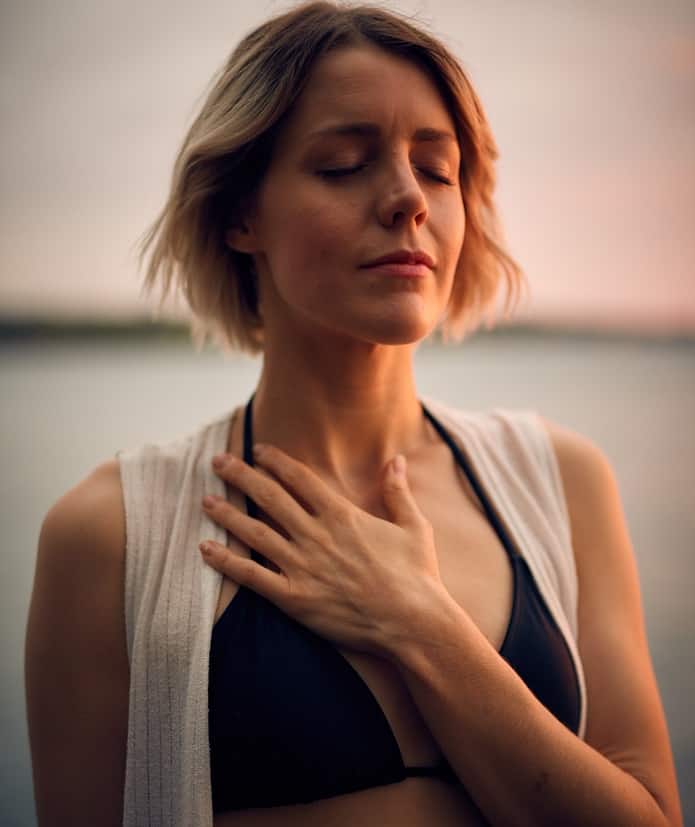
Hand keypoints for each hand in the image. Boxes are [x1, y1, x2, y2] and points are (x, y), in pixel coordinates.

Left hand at [200, 443, 443, 656]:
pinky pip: (252, 577)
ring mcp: (303, 566)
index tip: (257, 449)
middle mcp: (316, 535)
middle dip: (241, 475)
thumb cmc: (417, 575)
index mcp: (342, 515)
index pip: (299, 478)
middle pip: (269, 497)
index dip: (275, 461)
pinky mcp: (294, 598)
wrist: (413, 623)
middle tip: (218, 461)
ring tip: (205, 500)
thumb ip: (398, 490)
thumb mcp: (414, 526)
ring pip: (255, 532)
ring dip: (227, 514)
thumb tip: (396, 459)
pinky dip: (227, 562)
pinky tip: (206, 549)